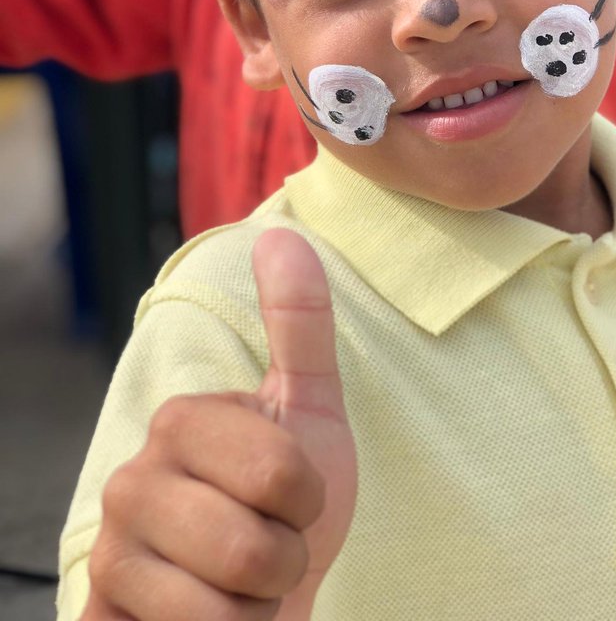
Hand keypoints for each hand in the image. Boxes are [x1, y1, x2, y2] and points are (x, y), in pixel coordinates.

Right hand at [82, 230, 356, 620]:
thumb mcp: (310, 410)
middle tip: (269, 545)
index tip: (291, 495)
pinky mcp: (102, 616)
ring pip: (224, 603)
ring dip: (259, 607)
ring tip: (243, 586)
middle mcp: (132, 479)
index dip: (309, 499)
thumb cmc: (287, 505)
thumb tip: (280, 235)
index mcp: (183, 420)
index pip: (283, 474)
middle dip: (285, 559)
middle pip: (252, 544)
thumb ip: (299, 324)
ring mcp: (113, 552)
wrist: (263, 594)